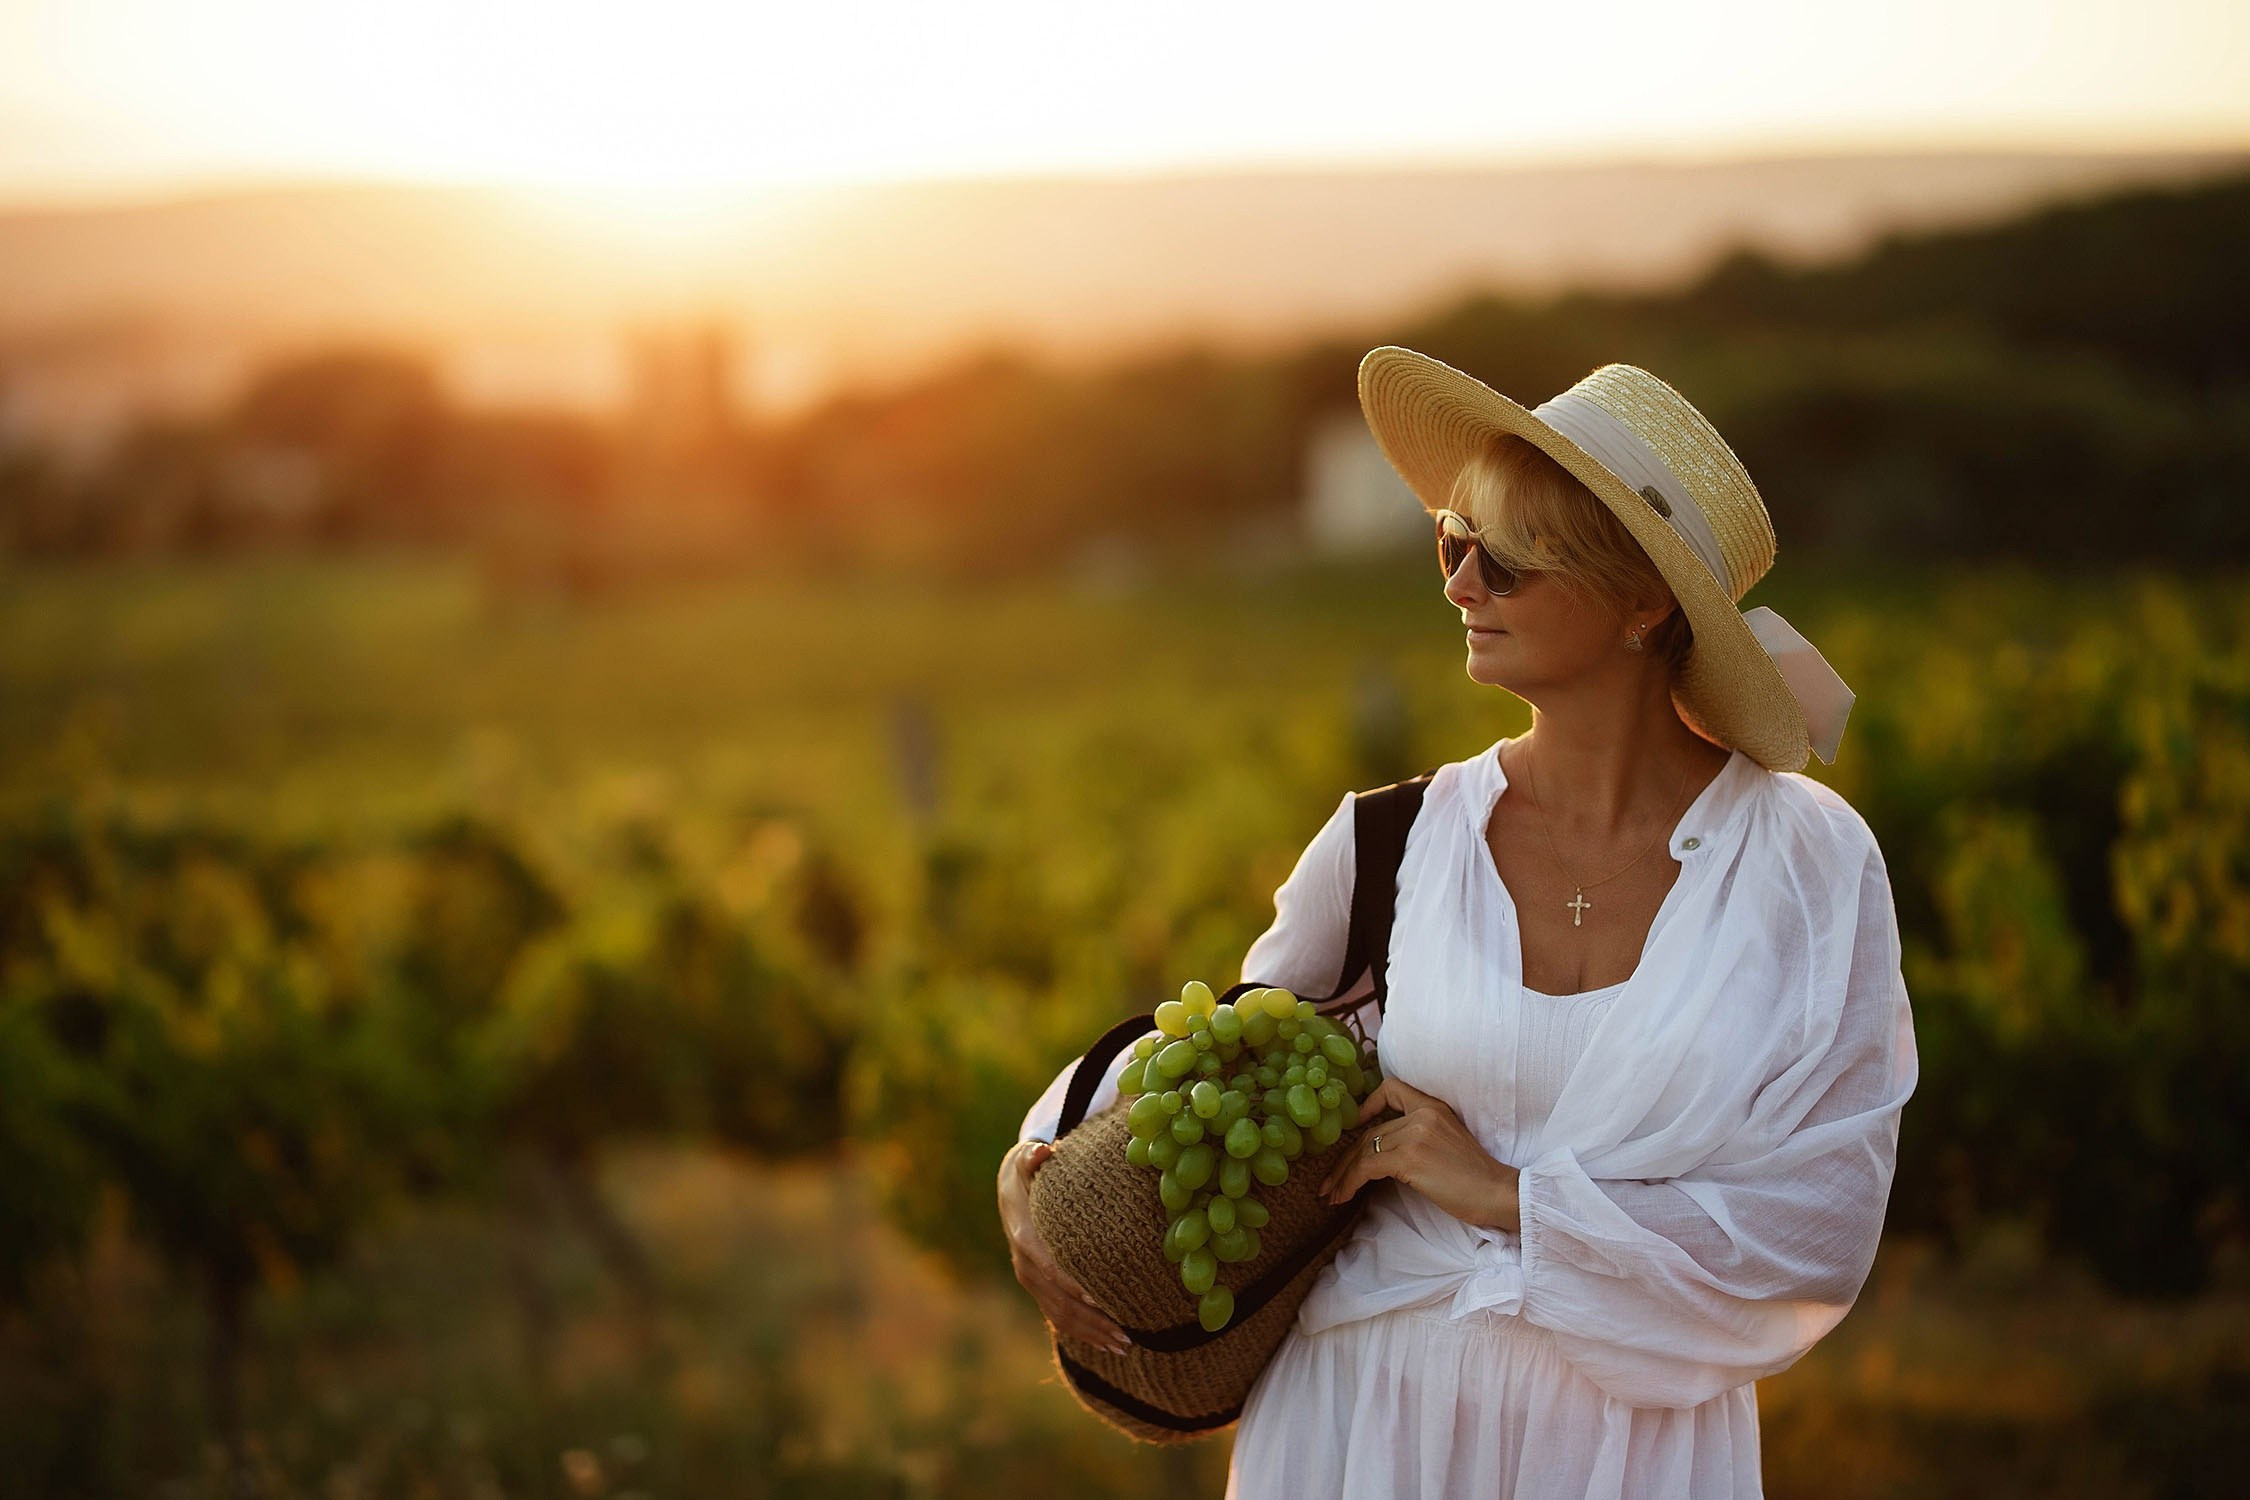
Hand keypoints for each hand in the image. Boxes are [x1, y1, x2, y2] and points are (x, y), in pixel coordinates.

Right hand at [998, 1140, 1132, 1355]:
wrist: (1009, 1189)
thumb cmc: (1027, 1171)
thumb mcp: (1026, 1160)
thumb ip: (1033, 1157)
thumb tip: (1042, 1152)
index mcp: (1024, 1236)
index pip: (1049, 1266)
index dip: (1071, 1284)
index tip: (1098, 1298)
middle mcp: (1025, 1265)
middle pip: (1060, 1300)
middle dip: (1092, 1319)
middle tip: (1126, 1335)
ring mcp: (1030, 1280)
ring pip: (1061, 1315)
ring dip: (1092, 1333)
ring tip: (1125, 1345)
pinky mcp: (1038, 1288)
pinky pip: (1058, 1316)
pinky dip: (1083, 1331)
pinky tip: (1106, 1342)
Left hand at [1316, 1077, 1520, 1232]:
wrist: (1499, 1194)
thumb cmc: (1476, 1180)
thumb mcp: (1447, 1145)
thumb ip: (1419, 1139)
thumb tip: (1384, 1156)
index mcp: (1434, 1107)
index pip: (1392, 1089)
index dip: (1368, 1104)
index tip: (1353, 1127)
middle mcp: (1422, 1113)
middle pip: (1369, 1132)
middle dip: (1345, 1158)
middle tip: (1329, 1182)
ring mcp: (1415, 1133)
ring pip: (1363, 1150)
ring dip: (1342, 1175)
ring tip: (1330, 1195)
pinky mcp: (1410, 1157)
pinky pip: (1366, 1167)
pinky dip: (1349, 1182)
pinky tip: (1343, 1197)